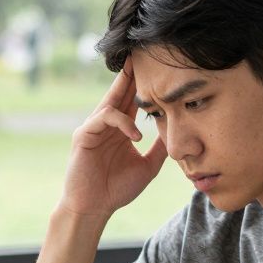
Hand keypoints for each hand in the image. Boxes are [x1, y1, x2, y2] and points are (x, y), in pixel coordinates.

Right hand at [60, 58, 167, 217]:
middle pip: (120, 91)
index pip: (132, 99)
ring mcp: (93, 128)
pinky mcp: (83, 136)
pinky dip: (122, 123)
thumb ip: (160, 148)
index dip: (143, 83)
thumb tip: (179, 131)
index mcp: (120, 129)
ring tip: (147, 87)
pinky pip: (104, 119)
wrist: (94, 209)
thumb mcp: (148, 166)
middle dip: (133, 74)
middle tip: (146, 53)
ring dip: (128, 89)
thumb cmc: (117, 189)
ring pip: (111, 99)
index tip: (160, 67)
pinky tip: (137, 136)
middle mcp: (106, 124)